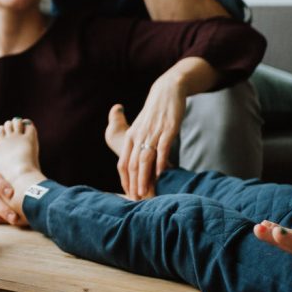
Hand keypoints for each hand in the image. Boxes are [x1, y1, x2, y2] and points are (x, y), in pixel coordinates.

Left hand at [111, 75, 184, 199]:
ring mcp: (153, 133)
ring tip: (146, 191)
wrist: (166, 92)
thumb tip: (139, 165)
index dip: (125, 180)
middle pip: (132, 163)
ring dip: (145, 177)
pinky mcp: (168, 129)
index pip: (123, 163)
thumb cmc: (154, 114)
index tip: (128, 194)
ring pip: (145, 159)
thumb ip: (139, 145)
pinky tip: (162, 173)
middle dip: (134, 183)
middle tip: (136, 199)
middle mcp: (139, 135)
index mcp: (130, 136)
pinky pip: (162, 148)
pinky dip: (161, 161)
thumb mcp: (141, 128)